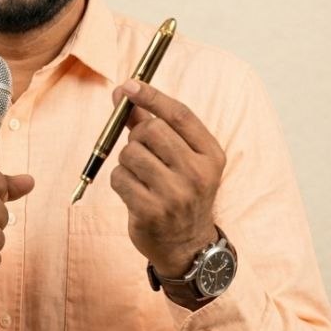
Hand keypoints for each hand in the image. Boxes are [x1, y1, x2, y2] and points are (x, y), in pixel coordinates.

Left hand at [109, 79, 225, 277]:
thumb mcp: (180, 159)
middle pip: (151, 130)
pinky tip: (133, 193)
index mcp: (211, 155)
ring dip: (126, 161)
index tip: (129, 84)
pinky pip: (119, 177)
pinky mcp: (151, 212)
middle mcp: (198, 174)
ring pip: (130, 153)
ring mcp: (175, 195)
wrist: (187, 246)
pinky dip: (119, 180)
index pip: (180, 114)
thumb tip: (123, 92)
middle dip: (137, 136)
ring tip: (140, 177)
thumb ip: (152, 123)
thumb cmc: (180, 192)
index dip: (151, 96)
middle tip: (142, 152)